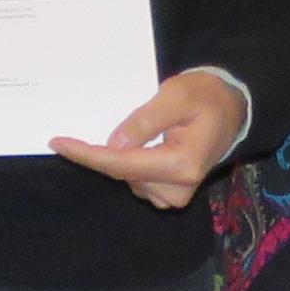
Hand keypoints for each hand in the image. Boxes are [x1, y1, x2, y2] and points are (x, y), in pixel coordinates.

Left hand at [53, 70, 246, 209]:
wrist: (231, 109)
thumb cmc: (205, 97)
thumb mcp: (176, 95)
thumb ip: (145, 120)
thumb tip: (115, 144)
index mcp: (182, 165)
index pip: (122, 164)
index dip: (87, 155)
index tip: (58, 143)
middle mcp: (178, 188)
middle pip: (121, 172)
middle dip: (99, 153)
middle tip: (81, 132)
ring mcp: (174, 195)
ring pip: (125, 177)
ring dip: (116, 157)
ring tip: (133, 129)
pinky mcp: (169, 194)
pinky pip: (134, 180)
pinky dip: (125, 163)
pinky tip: (134, 145)